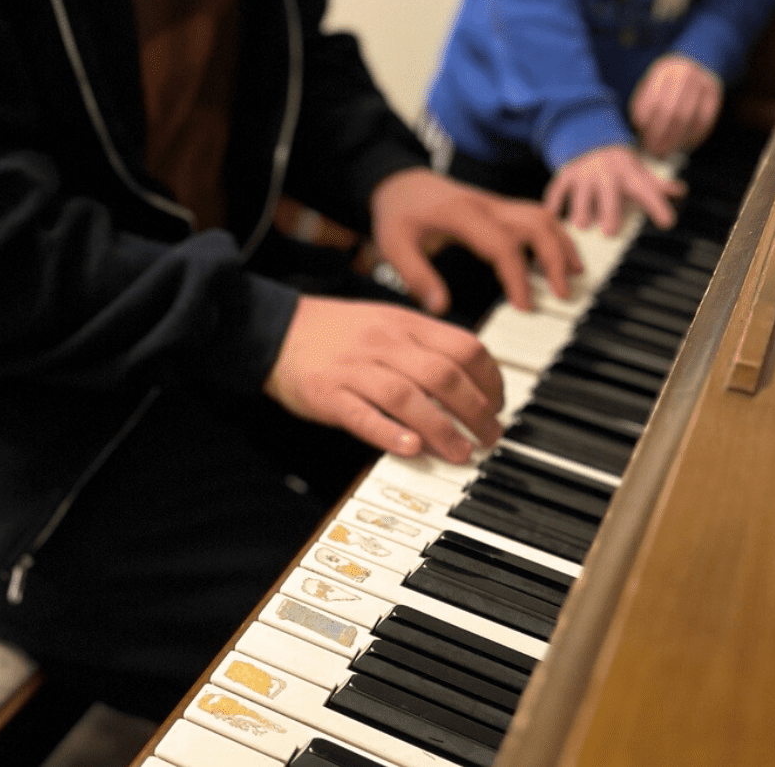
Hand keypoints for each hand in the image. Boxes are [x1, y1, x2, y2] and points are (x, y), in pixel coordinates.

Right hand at [263, 295, 504, 462]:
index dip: (491, 380)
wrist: (276, 329)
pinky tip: (411, 449)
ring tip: (461, 452)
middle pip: (444, 375)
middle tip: (489, 436)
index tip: (498, 404)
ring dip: (442, 428)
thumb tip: (470, 380)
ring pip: (408, 397)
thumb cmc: (336, 332)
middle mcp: (384, 343)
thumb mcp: (386, 322)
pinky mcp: (328, 394)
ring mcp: (355, 369)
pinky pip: (362, 415)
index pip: (464, 348)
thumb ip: (424, 346)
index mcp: (404, 324)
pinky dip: (389, 433)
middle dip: (476, 411)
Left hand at [370, 167, 581, 315]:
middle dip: (555, 259)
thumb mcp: (393, 245)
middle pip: (535, 224)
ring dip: (562, 244)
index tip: (525, 306)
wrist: (400, 183)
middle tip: (562, 294)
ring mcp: (496, 204)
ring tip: (574, 275)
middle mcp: (486, 205)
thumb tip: (439, 307)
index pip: (502, 245)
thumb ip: (415, 276)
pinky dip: (554, 234)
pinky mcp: (500, 208)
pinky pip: (536, 216)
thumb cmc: (398, 214)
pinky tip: (561, 256)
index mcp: (462, 214)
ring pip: (542, 216)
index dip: (518, 277)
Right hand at [544, 145, 685, 235]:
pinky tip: (552, 216)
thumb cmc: (618, 163)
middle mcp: (607, 173)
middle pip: (610, 193)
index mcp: (630, 174)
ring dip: (580, 209)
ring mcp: (585, 174)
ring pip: (582, 193)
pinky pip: (558, 189)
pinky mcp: (566, 175)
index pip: (647, 191)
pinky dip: (553, 202)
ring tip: (580, 226)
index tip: (667, 222)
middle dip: (610, 211)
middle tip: (609, 232)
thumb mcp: (638, 170)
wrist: (591, 136)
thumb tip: (680, 190)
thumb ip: (657, 184)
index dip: (658, 206)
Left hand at [630, 54, 722, 158]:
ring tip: (666, 153)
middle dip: (662, 136)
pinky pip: (704, 120)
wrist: (688, 70)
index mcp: (663, 70)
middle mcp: (684, 72)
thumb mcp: (648, 91)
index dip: (648, 126)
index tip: (642, 143)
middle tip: (655, 153)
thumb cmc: (662, 88)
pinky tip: (683, 147)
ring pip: (689, 117)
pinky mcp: (715, 91)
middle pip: (672, 111)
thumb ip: (642, 110)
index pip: (654, 103)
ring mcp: (703, 80)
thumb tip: (642, 138)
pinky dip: (693, 137)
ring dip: (676, 140)